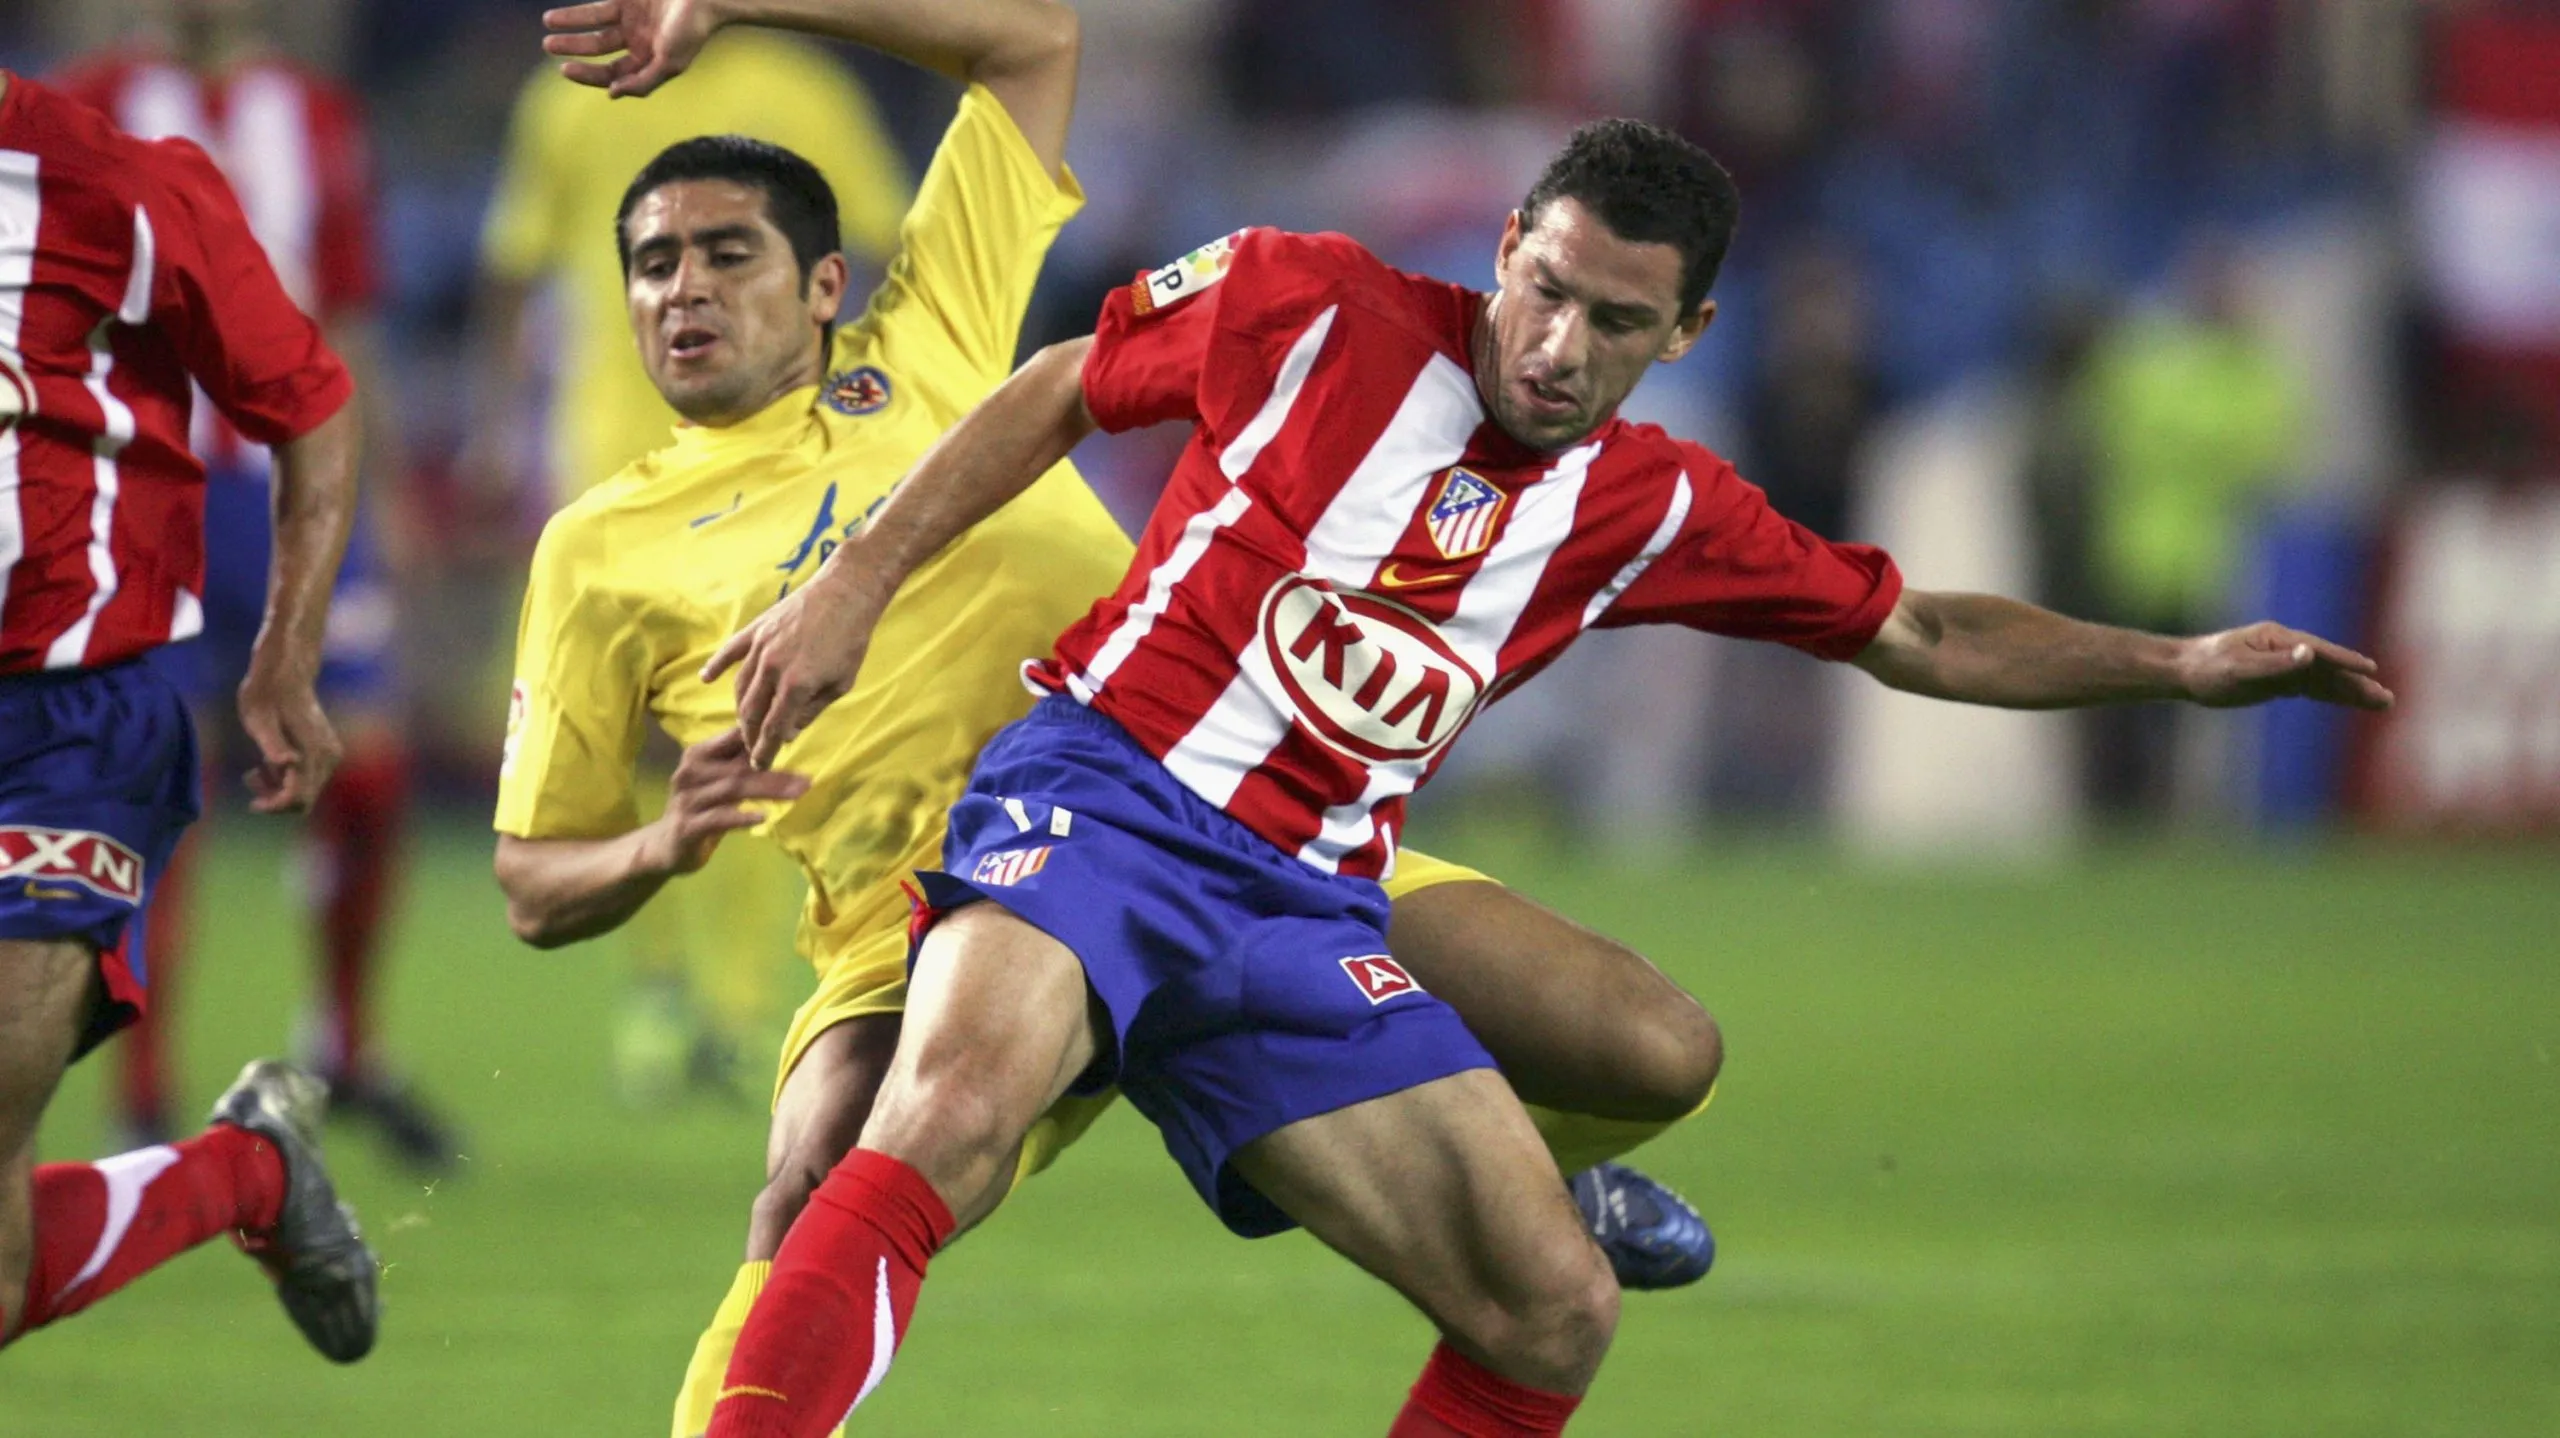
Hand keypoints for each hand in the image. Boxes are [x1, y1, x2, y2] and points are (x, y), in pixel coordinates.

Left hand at [236, 650, 342, 813]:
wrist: (286, 673)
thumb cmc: (266, 695)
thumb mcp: (259, 720)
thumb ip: (273, 745)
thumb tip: (288, 764)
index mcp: (312, 753)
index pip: (298, 799)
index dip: (274, 807)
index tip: (251, 803)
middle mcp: (327, 757)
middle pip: (305, 801)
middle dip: (275, 798)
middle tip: (250, 775)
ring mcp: (331, 755)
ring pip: (307, 792)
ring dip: (280, 788)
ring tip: (256, 768)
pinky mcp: (328, 752)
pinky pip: (309, 780)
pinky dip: (288, 778)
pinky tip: (271, 760)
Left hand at [542, 0, 721, 97]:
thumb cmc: (691, 30)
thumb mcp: (669, 64)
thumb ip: (642, 83)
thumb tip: (611, 94)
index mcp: (647, 62)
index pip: (610, 73)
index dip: (586, 74)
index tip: (564, 68)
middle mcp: (637, 42)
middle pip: (598, 49)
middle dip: (573, 47)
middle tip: (548, 45)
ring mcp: (633, 18)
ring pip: (595, 24)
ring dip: (571, 23)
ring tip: (548, 23)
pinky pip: (602, 4)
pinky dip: (584, 9)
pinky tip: (564, 12)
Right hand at [644, 728, 809, 873]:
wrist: (666, 845)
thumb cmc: (702, 807)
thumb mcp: (719, 780)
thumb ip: (742, 761)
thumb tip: (782, 738)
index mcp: (699, 755)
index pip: (733, 737)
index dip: (764, 736)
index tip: (796, 737)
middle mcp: (691, 772)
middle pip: (739, 767)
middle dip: (776, 772)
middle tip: (807, 780)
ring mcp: (688, 799)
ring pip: (733, 790)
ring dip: (768, 790)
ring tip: (797, 794)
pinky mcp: (688, 826)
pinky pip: (719, 818)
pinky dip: (741, 817)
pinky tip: (763, 818)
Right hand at [701, 565, 886, 768]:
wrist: (846, 594)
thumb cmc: (850, 642)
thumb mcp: (840, 684)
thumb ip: (811, 710)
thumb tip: (789, 733)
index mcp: (796, 686)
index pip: (773, 729)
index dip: (765, 751)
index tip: (759, 765)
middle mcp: (773, 668)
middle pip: (751, 712)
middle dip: (750, 735)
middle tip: (752, 748)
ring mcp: (761, 647)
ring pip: (740, 687)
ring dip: (740, 709)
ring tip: (744, 723)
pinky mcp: (756, 629)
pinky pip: (730, 651)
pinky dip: (716, 665)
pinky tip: (706, 678)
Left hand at [2177, 622, 2393, 710]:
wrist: (2184, 672)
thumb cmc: (2207, 668)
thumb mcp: (2239, 668)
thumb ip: (2276, 664)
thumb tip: (2310, 654)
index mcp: (2277, 640)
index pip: (2318, 652)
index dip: (2345, 662)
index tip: (2370, 670)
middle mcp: (2285, 649)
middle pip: (2328, 668)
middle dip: (2357, 683)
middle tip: (2386, 698)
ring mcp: (2284, 665)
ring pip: (2324, 680)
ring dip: (2351, 691)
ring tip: (2381, 703)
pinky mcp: (2278, 680)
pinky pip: (2311, 688)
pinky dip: (2332, 695)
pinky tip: (2352, 701)